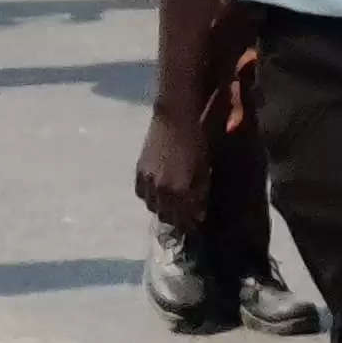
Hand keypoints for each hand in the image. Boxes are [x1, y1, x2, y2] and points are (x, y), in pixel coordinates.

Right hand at [134, 113, 208, 233]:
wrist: (173, 118)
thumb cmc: (195, 141)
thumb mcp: (203, 169)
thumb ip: (200, 194)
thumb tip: (198, 215)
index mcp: (179, 190)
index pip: (184, 219)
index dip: (190, 224)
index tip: (195, 224)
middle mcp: (160, 190)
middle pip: (167, 217)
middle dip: (177, 219)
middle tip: (185, 214)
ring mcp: (147, 181)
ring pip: (152, 208)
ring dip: (163, 209)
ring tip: (172, 203)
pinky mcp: (138, 172)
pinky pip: (141, 194)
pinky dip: (150, 197)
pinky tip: (158, 192)